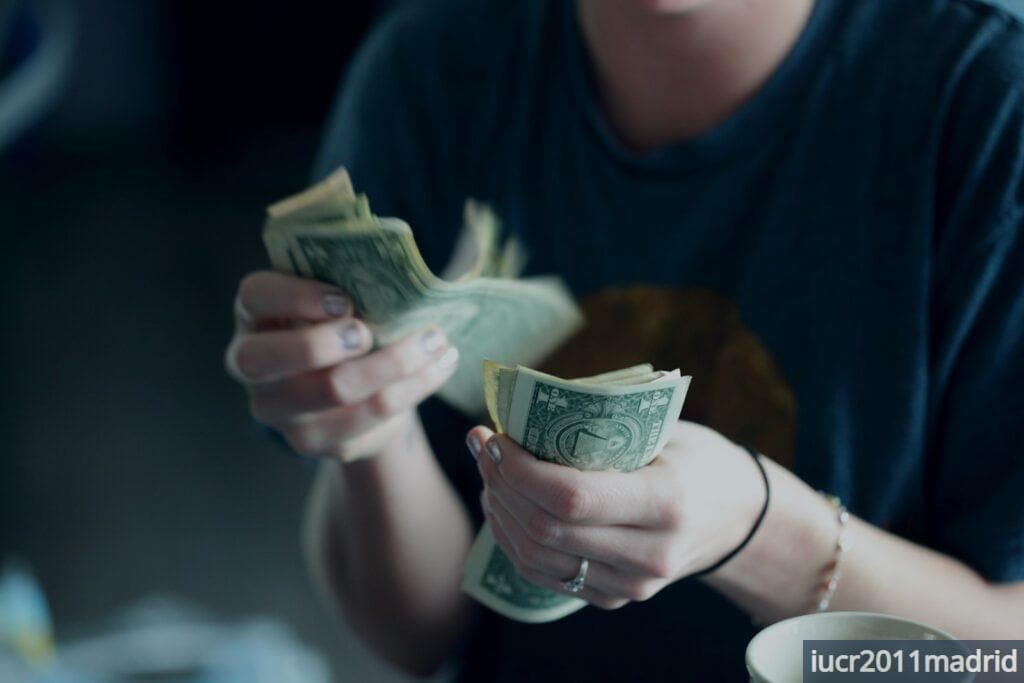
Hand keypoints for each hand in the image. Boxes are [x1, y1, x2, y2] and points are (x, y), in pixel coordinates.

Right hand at [225, 271, 458, 460]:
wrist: (355, 390)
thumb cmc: (343, 325)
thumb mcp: (337, 299)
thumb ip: (350, 283)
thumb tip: (398, 273)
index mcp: (255, 316)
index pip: (255, 297)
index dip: (295, 296)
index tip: (344, 299)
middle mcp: (253, 367)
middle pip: (269, 359)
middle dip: (324, 343)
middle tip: (369, 332)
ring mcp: (280, 411)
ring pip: (333, 391)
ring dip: (394, 363)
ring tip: (435, 341)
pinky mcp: (316, 441)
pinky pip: (369, 418)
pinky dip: (413, 388)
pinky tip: (439, 366)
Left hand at [468, 420, 765, 608]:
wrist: (736, 517)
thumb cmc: (695, 457)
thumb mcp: (662, 430)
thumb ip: (600, 427)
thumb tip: (520, 410)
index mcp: (666, 502)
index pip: (570, 497)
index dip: (519, 469)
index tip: (494, 436)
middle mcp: (649, 554)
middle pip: (545, 530)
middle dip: (500, 484)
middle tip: (482, 446)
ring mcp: (632, 585)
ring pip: (536, 558)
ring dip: (499, 511)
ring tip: (489, 472)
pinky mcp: (614, 598)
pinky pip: (544, 575)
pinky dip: (513, 538)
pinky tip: (504, 504)